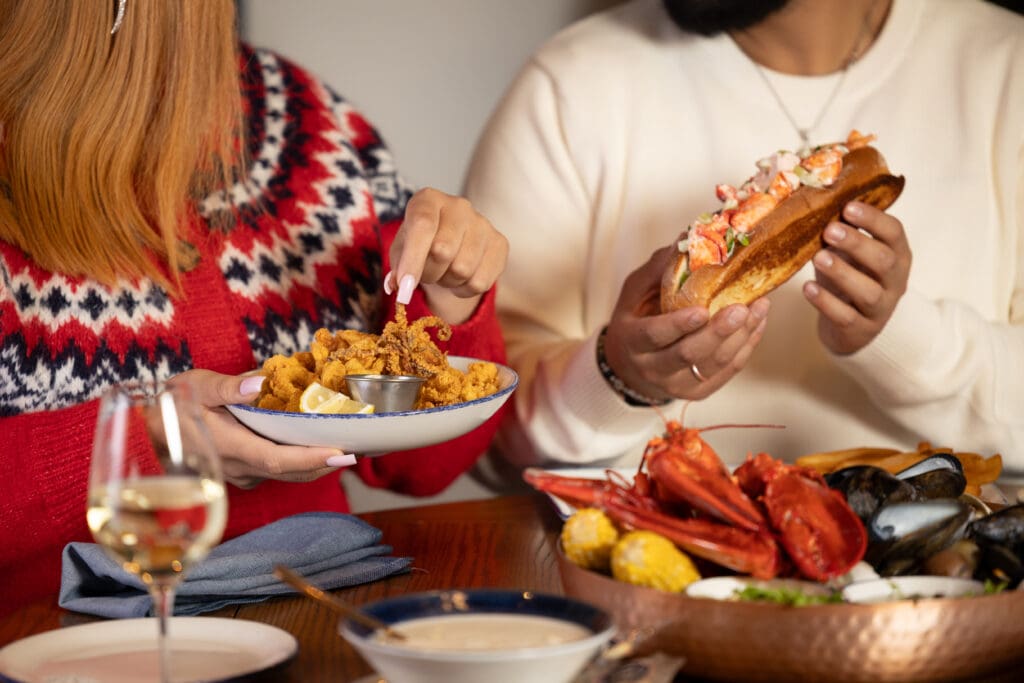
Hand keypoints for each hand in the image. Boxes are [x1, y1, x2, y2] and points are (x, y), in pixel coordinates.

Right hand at [167, 369, 355, 488]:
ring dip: (315, 464)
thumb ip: (229, 387)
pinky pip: (274, 471)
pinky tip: (313, 445)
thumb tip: (260, 382)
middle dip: (326, 464)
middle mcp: (238, 468)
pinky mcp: (239, 472)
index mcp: (230, 448)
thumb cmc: (171, 405)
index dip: (311, 459)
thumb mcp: (196, 387)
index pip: (278, 460)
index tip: (341, 453)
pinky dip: (298, 461)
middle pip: (290, 472)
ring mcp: (238, 474)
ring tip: (346, 448)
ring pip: (284, 475)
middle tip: (359, 450)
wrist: (143, 431)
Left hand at [386, 188, 508, 323]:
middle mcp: (459, 206)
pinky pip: (480, 282)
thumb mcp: (401, 251)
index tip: (404, 287)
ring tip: (443, 272)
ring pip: (463, 269)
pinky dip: (464, 290)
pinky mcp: (500, 243)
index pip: (423, 226)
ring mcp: (483, 223)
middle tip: (425, 274)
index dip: (413, 259)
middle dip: (429, 273)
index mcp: (428, 199)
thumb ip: (398, 267)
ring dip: (447, 282)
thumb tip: (397, 286)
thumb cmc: (420, 245)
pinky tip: (460, 279)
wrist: (452, 244)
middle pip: (443, 251)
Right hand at [603, 247, 769, 401]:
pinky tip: (757, 322)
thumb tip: (687, 236)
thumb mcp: (635, 291)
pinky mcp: (699, 392)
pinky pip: (728, 371)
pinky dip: (746, 346)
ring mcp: (677, 385)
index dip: (678, 325)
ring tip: (759, 307)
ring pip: (713, 364)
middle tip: (741, 308)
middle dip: (718, 332)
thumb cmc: (636, 319)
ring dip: (740, 336)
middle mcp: (652, 368)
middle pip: (689, 354)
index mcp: (632, 341)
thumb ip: (658, 269)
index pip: (655, 336)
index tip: (701, 310)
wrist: (632, 365)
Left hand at [803, 201, 911, 354]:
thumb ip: (842, 232)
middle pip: (884, 261)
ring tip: (818, 257)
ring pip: (868, 292)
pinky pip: (846, 316)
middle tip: (830, 229)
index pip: (894, 233)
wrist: (853, 326)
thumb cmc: (851, 278)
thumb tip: (818, 204)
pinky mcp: (861, 330)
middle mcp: (895, 281)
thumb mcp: (851, 253)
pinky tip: (808, 288)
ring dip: (842, 272)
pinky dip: (826, 302)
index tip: (848, 207)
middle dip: (857, 243)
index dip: (873, 219)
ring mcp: (880, 308)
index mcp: (897, 255)